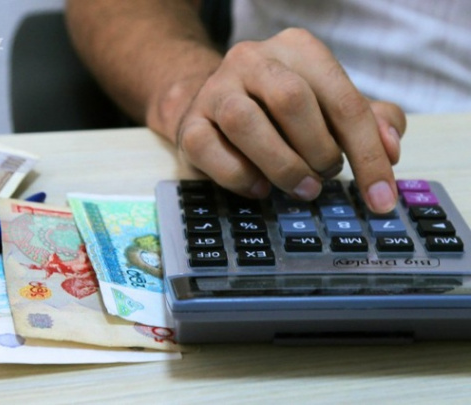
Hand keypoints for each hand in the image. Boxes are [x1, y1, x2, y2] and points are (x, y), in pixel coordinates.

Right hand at [175, 28, 405, 212]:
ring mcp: (215, 90)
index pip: (342, 99)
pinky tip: (260, 187)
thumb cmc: (279, 112)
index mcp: (297, 49)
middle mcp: (252, 59)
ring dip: (281, 164)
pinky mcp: (189, 124)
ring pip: (244, 122)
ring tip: (300, 187)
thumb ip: (368, 122)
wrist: (213, 106)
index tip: (381, 199)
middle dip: (318, 150)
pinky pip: (210, 151)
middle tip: (325, 177)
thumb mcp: (328, 108)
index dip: (368, 153)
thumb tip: (390, 149)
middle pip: (291, 100)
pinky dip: (240, 177)